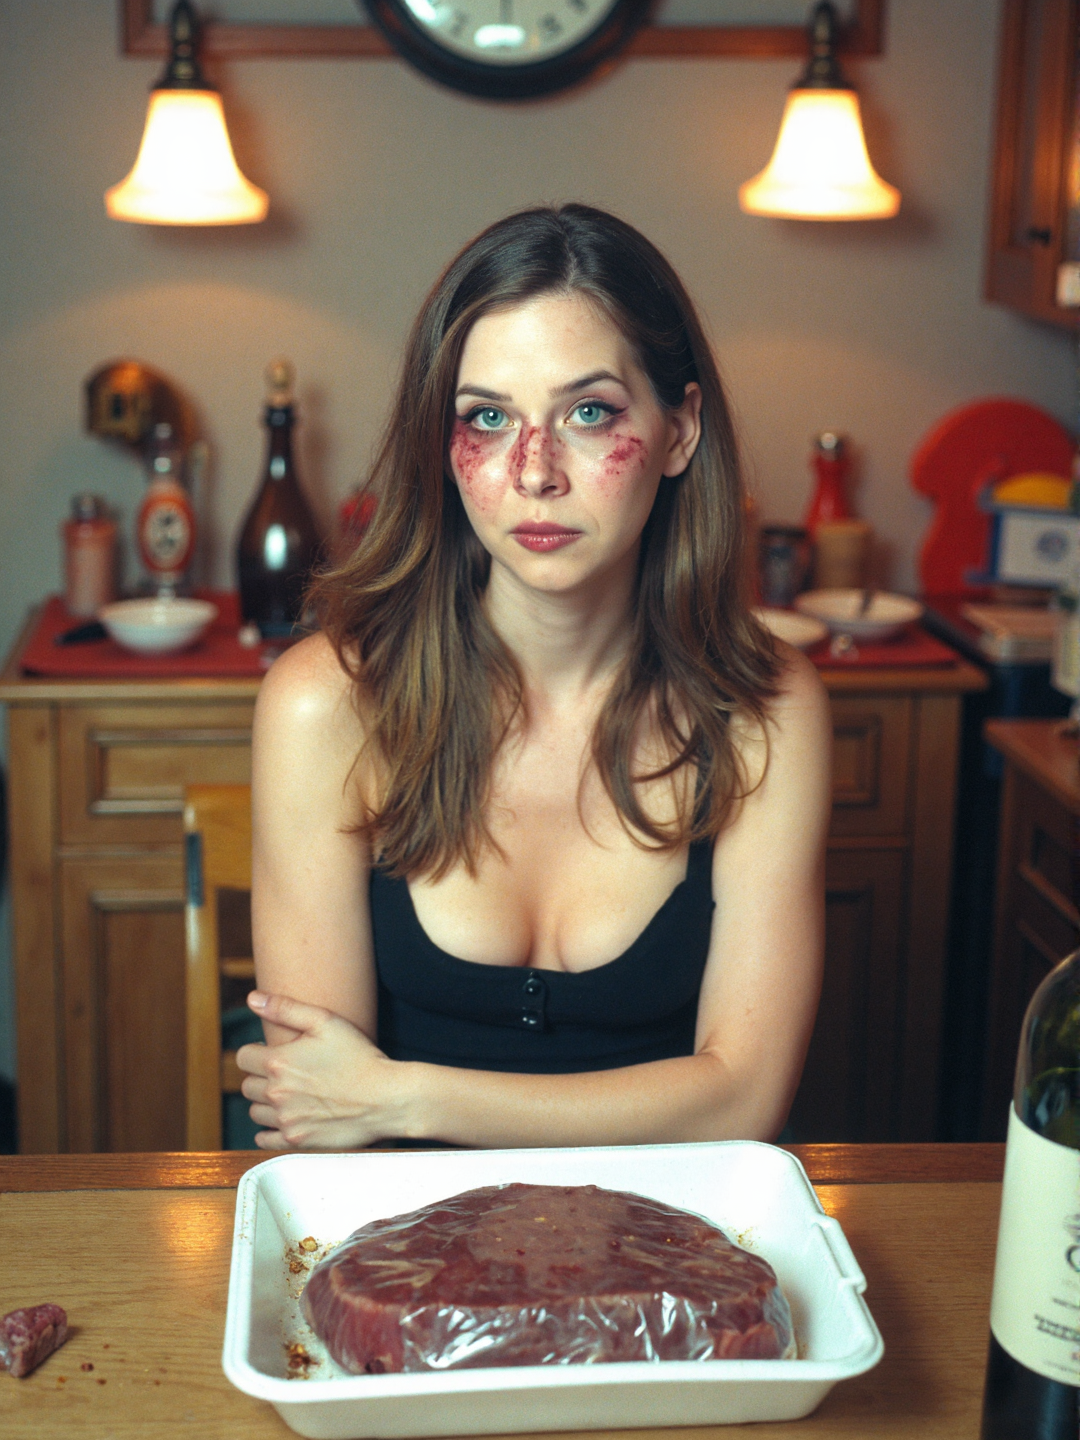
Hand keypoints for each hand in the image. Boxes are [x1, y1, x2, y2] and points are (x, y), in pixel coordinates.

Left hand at [236, 991, 408, 1150]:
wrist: (385, 1097)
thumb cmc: (359, 1056)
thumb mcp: (325, 1022)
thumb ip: (285, 1008)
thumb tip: (252, 999)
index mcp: (278, 1062)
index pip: (243, 1057)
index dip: (257, 1052)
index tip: (274, 1053)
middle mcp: (276, 1093)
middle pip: (247, 1086)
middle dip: (261, 1077)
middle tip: (287, 1073)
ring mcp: (285, 1120)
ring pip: (256, 1112)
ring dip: (266, 1103)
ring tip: (290, 1094)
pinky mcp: (296, 1141)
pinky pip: (264, 1140)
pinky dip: (269, 1131)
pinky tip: (286, 1118)